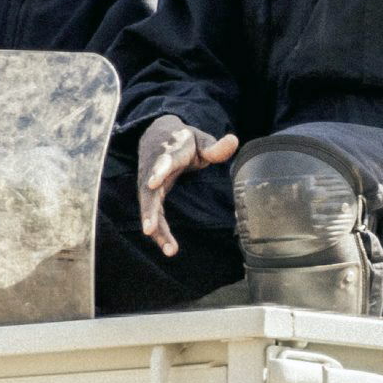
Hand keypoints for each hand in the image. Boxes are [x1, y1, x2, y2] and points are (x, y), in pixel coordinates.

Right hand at [137, 115, 238, 252]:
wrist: (158, 134)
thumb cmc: (183, 140)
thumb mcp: (201, 140)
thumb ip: (215, 146)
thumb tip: (234, 140)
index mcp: (169, 153)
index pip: (162, 162)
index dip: (158, 171)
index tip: (153, 182)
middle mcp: (153, 169)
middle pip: (148, 192)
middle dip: (149, 211)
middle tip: (149, 230)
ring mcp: (148, 182)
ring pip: (148, 207)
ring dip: (155, 228)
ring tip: (168, 248)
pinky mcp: (150, 194)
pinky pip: (152, 213)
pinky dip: (158, 230)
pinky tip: (168, 247)